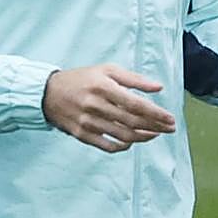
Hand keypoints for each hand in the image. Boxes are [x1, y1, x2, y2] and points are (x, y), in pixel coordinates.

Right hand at [42, 64, 175, 152]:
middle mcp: (95, 105)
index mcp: (102, 87)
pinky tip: (132, 141)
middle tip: (170, 128)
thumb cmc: (80, 79)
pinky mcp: (82, 134)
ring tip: (155, 133)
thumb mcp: (105, 70)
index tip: (171, 119)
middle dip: (156, 126)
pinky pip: (109, 146)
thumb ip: (133, 78)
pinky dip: (124, 146)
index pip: (136, 104)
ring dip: (144, 137)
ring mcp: (88, 122)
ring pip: (124, 136)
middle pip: (133, 122)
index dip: (157, 114)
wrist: (47, 93)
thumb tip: (158, 87)